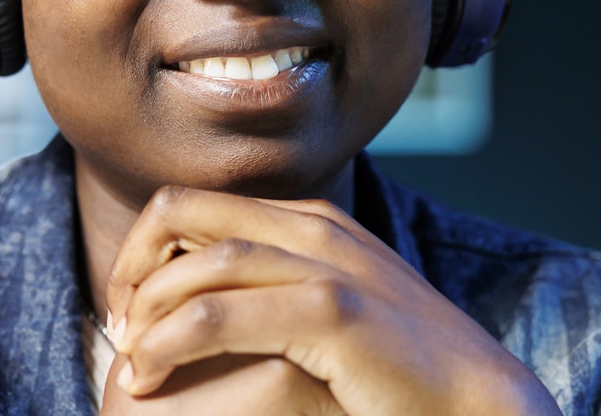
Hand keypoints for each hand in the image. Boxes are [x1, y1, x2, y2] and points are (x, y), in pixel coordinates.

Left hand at [103, 185, 560, 414]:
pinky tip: (152, 369)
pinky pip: (223, 313)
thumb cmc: (400, 370)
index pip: (196, 206)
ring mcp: (327, 265)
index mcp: (310, 224)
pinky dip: (173, 338)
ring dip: (147, 308)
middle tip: (117, 328)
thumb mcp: (333, 314)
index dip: (146, 248)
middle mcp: (313, 230)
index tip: (127, 306)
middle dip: (134, 265)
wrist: (483, 403)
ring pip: (202, 263)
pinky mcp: (334, 312)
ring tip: (129, 359)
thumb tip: (206, 311)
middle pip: (186, 213)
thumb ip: (278, 296)